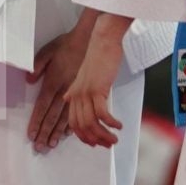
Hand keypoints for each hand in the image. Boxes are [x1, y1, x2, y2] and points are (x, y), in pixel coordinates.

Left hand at [26, 18, 92, 150]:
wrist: (92, 37)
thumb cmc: (70, 42)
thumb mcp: (48, 50)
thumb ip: (38, 65)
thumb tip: (28, 80)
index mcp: (52, 80)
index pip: (42, 105)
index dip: (36, 121)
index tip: (31, 135)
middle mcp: (63, 88)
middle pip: (52, 115)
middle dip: (45, 132)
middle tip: (40, 147)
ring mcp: (77, 91)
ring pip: (65, 117)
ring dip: (58, 132)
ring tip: (52, 144)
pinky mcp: (90, 92)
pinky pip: (81, 112)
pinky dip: (75, 123)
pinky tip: (71, 133)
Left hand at [64, 14, 130, 148]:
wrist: (103, 39)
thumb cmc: (96, 54)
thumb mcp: (81, 73)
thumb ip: (73, 87)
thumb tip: (67, 98)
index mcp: (72, 92)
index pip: (71, 121)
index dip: (81, 136)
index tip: (92, 144)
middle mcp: (76, 94)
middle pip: (80, 126)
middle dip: (94, 140)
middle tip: (106, 145)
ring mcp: (85, 92)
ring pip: (91, 123)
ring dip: (104, 135)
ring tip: (114, 139)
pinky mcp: (97, 89)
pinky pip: (102, 114)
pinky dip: (110, 123)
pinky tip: (118, 125)